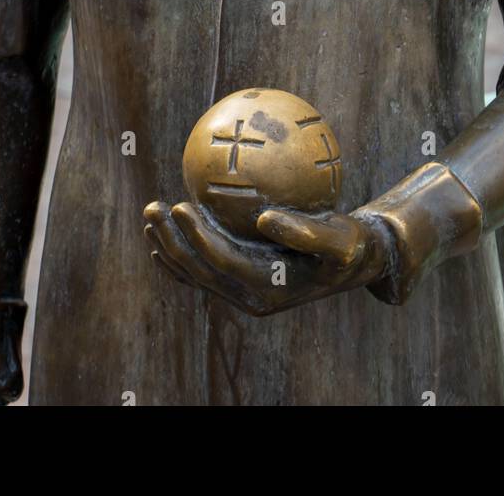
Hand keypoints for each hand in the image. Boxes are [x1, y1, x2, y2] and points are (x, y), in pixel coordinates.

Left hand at [143, 199, 391, 316]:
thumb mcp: (341, 240)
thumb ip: (307, 233)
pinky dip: (179, 256)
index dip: (197, 237)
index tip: (178, 205)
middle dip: (172, 241)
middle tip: (153, 207)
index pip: (222, 262)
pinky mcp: (241, 283)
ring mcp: (243, 294)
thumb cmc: (350, 245)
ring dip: (169, 247)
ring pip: (196, 273)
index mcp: (269, 288)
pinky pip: (203, 271)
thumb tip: (264, 218)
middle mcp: (250, 297)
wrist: (354, 262)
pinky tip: (162, 236)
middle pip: (200, 271)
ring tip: (149, 216)